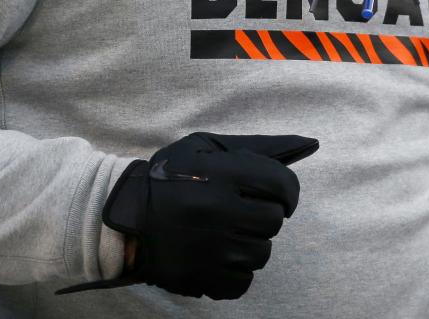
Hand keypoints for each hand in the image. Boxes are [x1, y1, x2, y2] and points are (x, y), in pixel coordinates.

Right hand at [57, 131, 318, 299]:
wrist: (119, 218)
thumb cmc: (169, 177)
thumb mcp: (204, 148)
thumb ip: (254, 148)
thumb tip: (309, 144)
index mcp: (221, 175)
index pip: (282, 185)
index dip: (288, 192)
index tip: (280, 197)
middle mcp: (218, 211)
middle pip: (273, 221)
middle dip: (264, 216)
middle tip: (244, 213)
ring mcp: (210, 248)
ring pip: (261, 253)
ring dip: (249, 243)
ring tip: (226, 233)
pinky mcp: (200, 278)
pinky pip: (243, 282)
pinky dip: (235, 272)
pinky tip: (218, 256)